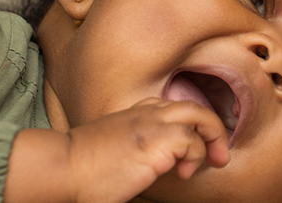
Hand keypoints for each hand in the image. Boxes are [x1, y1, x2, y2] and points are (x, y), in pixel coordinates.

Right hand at [6, 98, 229, 202]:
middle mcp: (144, 113)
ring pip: (199, 114)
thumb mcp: (108, 151)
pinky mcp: (156, 141)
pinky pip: (192, 140)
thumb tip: (137, 169)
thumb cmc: (79, 169)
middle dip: (211, 128)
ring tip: (214, 160)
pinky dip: (196, 156)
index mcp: (131, 114)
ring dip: (213, 137)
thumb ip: (128, 150)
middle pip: (191, 106)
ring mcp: (151, 124)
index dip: (187, 125)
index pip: (168, 106)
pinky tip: (183, 174)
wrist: (63, 168)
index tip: (191, 149)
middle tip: (217, 155)